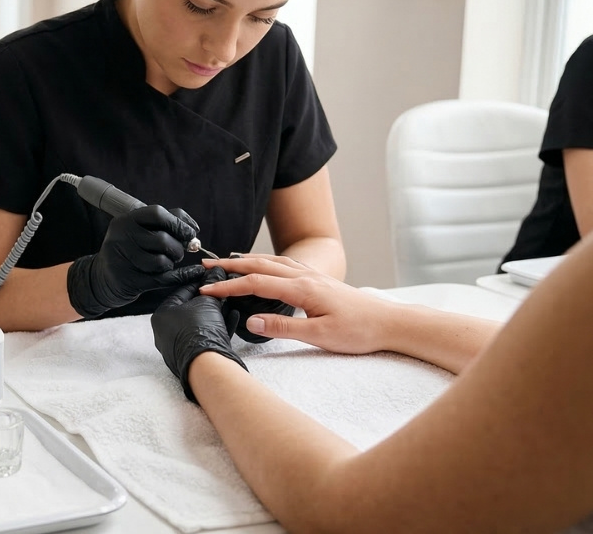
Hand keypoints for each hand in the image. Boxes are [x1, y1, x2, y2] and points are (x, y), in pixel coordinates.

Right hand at [67, 204, 202, 317]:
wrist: (102, 277)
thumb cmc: (130, 250)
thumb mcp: (139, 231)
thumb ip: (166, 224)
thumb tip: (193, 230)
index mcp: (125, 220)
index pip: (157, 213)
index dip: (179, 222)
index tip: (191, 232)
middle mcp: (120, 237)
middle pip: (162, 239)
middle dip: (178, 247)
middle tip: (178, 252)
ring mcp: (122, 259)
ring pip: (162, 261)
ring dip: (171, 263)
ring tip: (166, 263)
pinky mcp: (128, 280)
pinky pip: (163, 279)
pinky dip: (181, 276)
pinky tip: (191, 273)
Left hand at [152, 266, 246, 403]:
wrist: (207, 365)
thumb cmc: (200, 332)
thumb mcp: (208, 301)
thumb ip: (213, 286)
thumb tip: (217, 271)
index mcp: (162, 315)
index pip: (181, 292)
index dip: (199, 282)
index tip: (210, 276)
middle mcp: (166, 332)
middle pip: (190, 309)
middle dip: (208, 299)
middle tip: (222, 290)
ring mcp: (178, 346)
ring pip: (199, 324)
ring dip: (215, 313)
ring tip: (229, 303)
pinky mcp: (192, 357)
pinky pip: (205, 338)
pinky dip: (218, 327)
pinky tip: (232, 317)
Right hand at [198, 255, 395, 354]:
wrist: (390, 322)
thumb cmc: (359, 331)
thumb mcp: (319, 335)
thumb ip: (283, 327)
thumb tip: (251, 320)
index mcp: (302, 289)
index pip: (255, 284)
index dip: (228, 286)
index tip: (206, 290)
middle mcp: (304, 277)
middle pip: (259, 265)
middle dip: (230, 265)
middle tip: (206, 267)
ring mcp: (312, 276)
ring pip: (271, 261)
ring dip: (246, 260)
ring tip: (226, 261)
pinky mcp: (318, 280)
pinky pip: (284, 264)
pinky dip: (265, 261)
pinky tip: (262, 265)